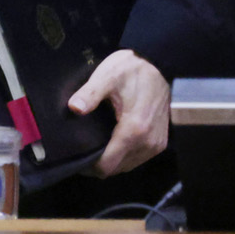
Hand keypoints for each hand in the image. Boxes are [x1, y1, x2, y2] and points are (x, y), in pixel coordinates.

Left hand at [67, 49, 169, 176]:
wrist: (159, 64)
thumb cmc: (131, 69)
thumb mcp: (107, 76)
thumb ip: (90, 94)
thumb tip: (74, 108)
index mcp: (134, 130)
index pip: (107, 166)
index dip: (89, 167)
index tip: (78, 157)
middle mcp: (148, 143)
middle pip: (116, 169)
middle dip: (99, 164)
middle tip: (85, 150)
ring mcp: (156, 144)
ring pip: (128, 166)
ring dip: (113, 161)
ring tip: (98, 147)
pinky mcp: (160, 142)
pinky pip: (138, 158)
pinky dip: (125, 156)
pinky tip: (115, 143)